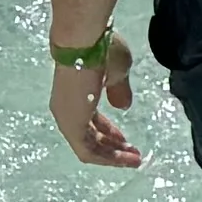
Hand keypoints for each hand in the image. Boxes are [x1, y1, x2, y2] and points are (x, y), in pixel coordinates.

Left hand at [50, 44, 136, 166]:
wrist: (85, 41)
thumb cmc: (102, 49)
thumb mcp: (118, 71)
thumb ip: (119, 90)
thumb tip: (123, 105)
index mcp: (76, 94)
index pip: (90, 121)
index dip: (109, 132)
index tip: (126, 140)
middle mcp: (67, 110)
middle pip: (89, 137)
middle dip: (112, 147)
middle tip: (133, 155)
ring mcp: (67, 118)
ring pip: (88, 147)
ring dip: (112, 156)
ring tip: (134, 160)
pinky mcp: (71, 125)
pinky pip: (87, 150)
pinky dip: (107, 157)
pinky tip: (125, 158)